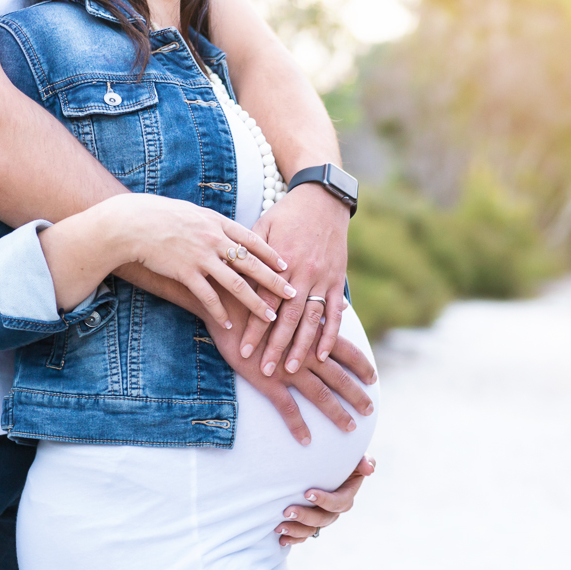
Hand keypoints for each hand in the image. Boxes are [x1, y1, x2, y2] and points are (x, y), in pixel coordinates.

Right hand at [99, 193, 296, 326]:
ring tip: (270, 317)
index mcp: (217, 223)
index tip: (288, 266)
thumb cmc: (161, 216)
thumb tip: (231, 232)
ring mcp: (200, 256)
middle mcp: (213, 239)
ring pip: (235, 283)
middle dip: (274, 282)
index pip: (253, 239)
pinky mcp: (185, 272)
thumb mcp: (194, 213)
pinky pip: (207, 296)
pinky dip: (219, 311)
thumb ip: (215, 225)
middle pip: (251, 264)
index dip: (272, 254)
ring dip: (254, 303)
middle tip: (292, 295)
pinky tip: (229, 324)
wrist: (131, 223)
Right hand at [208, 292, 375, 443]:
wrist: (227, 303)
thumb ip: (310, 310)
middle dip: (357, 395)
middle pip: (340, 378)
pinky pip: (287, 408)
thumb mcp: (288, 302)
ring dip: (337, 413)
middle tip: (370, 410)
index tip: (373, 377)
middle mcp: (307, 352)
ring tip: (350, 428)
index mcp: (313, 334)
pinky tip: (306, 441)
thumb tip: (335, 304)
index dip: (362, 365)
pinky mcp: (268, 380)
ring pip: (321, 395)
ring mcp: (288, 368)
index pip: (347, 351)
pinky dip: (298, 426)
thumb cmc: (256, 299)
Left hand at [238, 185, 349, 375]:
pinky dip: (331, 334)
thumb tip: (232, 280)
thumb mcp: (262, 228)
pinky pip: (335, 312)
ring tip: (290, 367)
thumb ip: (250, 256)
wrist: (323, 199)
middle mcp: (303, 273)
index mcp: (281, 262)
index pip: (265, 302)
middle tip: (266, 369)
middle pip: (288, 317)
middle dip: (276, 345)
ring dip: (302, 346)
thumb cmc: (287, 214)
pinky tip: (323, 353)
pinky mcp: (337, 280)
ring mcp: (323, 278)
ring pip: (312, 319)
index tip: (243, 350)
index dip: (254, 328)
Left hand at [275, 454, 375, 545]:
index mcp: (345, 496)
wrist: (324, 467)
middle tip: (288, 510)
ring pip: (312, 530)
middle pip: (323, 519)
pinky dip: (293, 539)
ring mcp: (321, 519)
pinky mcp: (309, 524)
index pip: (338, 502)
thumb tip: (369, 470)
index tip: (307, 493)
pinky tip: (281, 539)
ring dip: (296, 530)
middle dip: (305, 516)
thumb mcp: (354, 458)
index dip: (325, 500)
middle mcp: (334, 511)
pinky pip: (303, 536)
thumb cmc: (340, 460)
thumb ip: (364, 461)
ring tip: (280, 526)